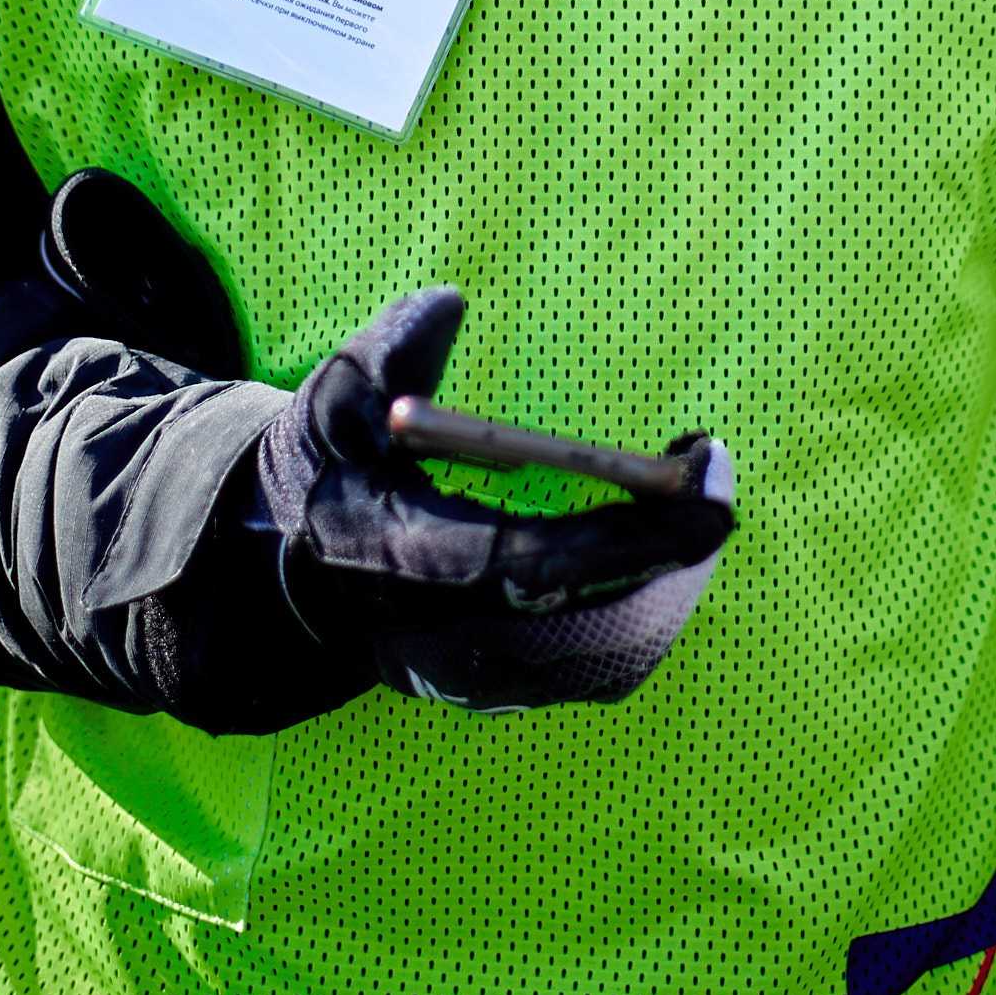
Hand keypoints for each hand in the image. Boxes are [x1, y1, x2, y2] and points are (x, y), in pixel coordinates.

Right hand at [257, 286, 733, 712]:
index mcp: (404, 558)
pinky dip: (643, 621)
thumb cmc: (325, 466)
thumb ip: (389, 348)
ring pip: (599, 664)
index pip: (532, 563)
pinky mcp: (488, 688)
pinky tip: (664, 559)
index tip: (705, 491)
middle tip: (717, 490)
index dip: (628, 537)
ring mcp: (465, 675)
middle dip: (670, 564)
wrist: (278, 568)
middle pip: (588, 630)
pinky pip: (587, 673)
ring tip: (700, 515)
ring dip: (667, 593)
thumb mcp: (336, 395)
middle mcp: (437, 636)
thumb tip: (449, 306)